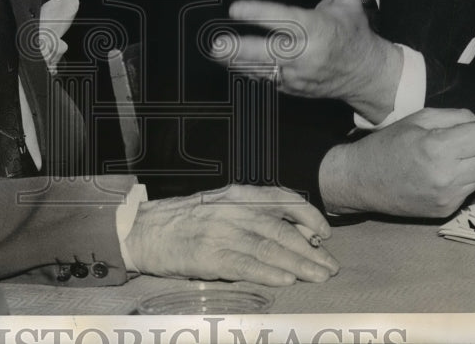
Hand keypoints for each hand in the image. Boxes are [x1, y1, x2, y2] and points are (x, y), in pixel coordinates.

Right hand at [123, 185, 339, 285]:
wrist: (143, 231)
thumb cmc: (186, 221)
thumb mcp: (220, 206)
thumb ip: (252, 215)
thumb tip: (293, 232)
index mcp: (237, 194)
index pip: (283, 199)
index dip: (309, 216)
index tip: (325, 234)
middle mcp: (232, 210)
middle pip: (281, 229)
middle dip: (311, 249)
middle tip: (330, 266)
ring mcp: (221, 232)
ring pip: (270, 248)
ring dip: (300, 264)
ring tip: (319, 276)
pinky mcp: (209, 256)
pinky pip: (246, 265)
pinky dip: (269, 273)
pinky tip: (287, 280)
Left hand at [210, 0, 402, 121]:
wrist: (367, 74)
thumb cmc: (354, 32)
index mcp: (318, 28)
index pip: (285, 20)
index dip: (258, 14)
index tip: (235, 9)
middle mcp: (306, 54)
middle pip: (268, 52)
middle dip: (240, 49)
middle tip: (217, 44)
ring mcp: (298, 74)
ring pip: (262, 69)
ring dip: (237, 62)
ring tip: (216, 53)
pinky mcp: (292, 88)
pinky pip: (266, 79)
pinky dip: (250, 70)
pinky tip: (233, 62)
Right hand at [318, 108, 474, 217]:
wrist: (361, 180)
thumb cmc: (387, 144)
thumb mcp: (417, 120)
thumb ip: (456, 118)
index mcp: (436, 148)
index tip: (461, 129)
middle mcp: (445, 177)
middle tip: (454, 145)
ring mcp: (447, 198)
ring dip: (471, 165)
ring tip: (446, 160)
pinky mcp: (446, 211)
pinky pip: (469, 191)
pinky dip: (461, 180)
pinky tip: (439, 175)